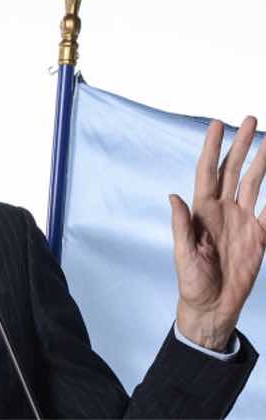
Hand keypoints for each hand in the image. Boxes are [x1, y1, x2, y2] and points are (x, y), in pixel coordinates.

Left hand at [169, 116, 265, 351]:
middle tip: (250, 120)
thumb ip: (181, 225)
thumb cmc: (192, 281)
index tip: (216, 124)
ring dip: (262, 161)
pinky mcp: (259, 234)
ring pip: (255, 182)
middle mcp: (222, 210)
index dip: (211, 148)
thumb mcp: (183, 254)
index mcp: (202, 211)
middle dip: (241, 145)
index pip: (208, 172)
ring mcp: (242, 220)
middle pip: (233, 170)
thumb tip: (173, 196)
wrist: (213, 304)